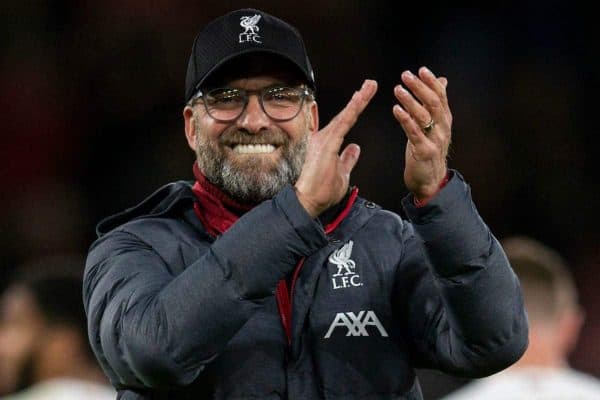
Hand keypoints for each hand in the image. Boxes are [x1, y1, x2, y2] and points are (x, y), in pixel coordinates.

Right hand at [295, 80, 377, 216]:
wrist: (307, 201)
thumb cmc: (321, 191)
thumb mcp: (342, 174)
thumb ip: (347, 159)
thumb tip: (355, 148)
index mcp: (327, 145)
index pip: (345, 124)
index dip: (354, 110)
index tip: (363, 98)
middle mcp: (323, 138)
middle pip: (345, 116)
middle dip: (359, 99)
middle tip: (371, 84)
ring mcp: (324, 139)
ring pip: (346, 115)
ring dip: (359, 100)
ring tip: (370, 86)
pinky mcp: (327, 142)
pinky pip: (344, 122)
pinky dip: (353, 109)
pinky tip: (361, 98)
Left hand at [393, 67, 450, 199]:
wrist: (430, 180)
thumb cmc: (428, 150)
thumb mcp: (435, 125)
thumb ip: (436, 104)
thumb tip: (442, 81)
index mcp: (445, 120)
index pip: (441, 96)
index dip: (431, 82)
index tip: (421, 69)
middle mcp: (443, 128)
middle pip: (433, 102)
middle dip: (420, 87)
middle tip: (406, 75)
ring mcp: (435, 140)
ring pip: (424, 116)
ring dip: (410, 100)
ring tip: (397, 89)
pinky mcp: (424, 151)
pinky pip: (414, 132)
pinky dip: (405, 119)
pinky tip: (396, 109)